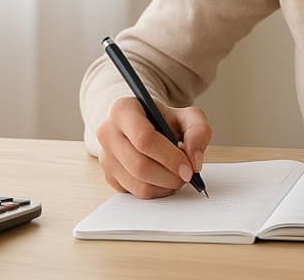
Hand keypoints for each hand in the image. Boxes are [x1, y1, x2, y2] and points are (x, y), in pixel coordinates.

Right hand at [95, 97, 212, 198]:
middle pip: (139, 165)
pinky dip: (157, 191)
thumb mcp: (187, 116)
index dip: (170, 157)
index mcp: (123, 110)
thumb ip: (198, 131)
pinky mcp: (109, 176)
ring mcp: (105, 156)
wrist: (146, 124)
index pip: (144, 139)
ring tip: (178, 176)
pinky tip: (165, 179)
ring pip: (138, 184)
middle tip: (187, 175)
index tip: (189, 168)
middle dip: (170, 176)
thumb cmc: (165, 120)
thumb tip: (195, 161)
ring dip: (165, 186)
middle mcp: (107, 132)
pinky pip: (135, 193)